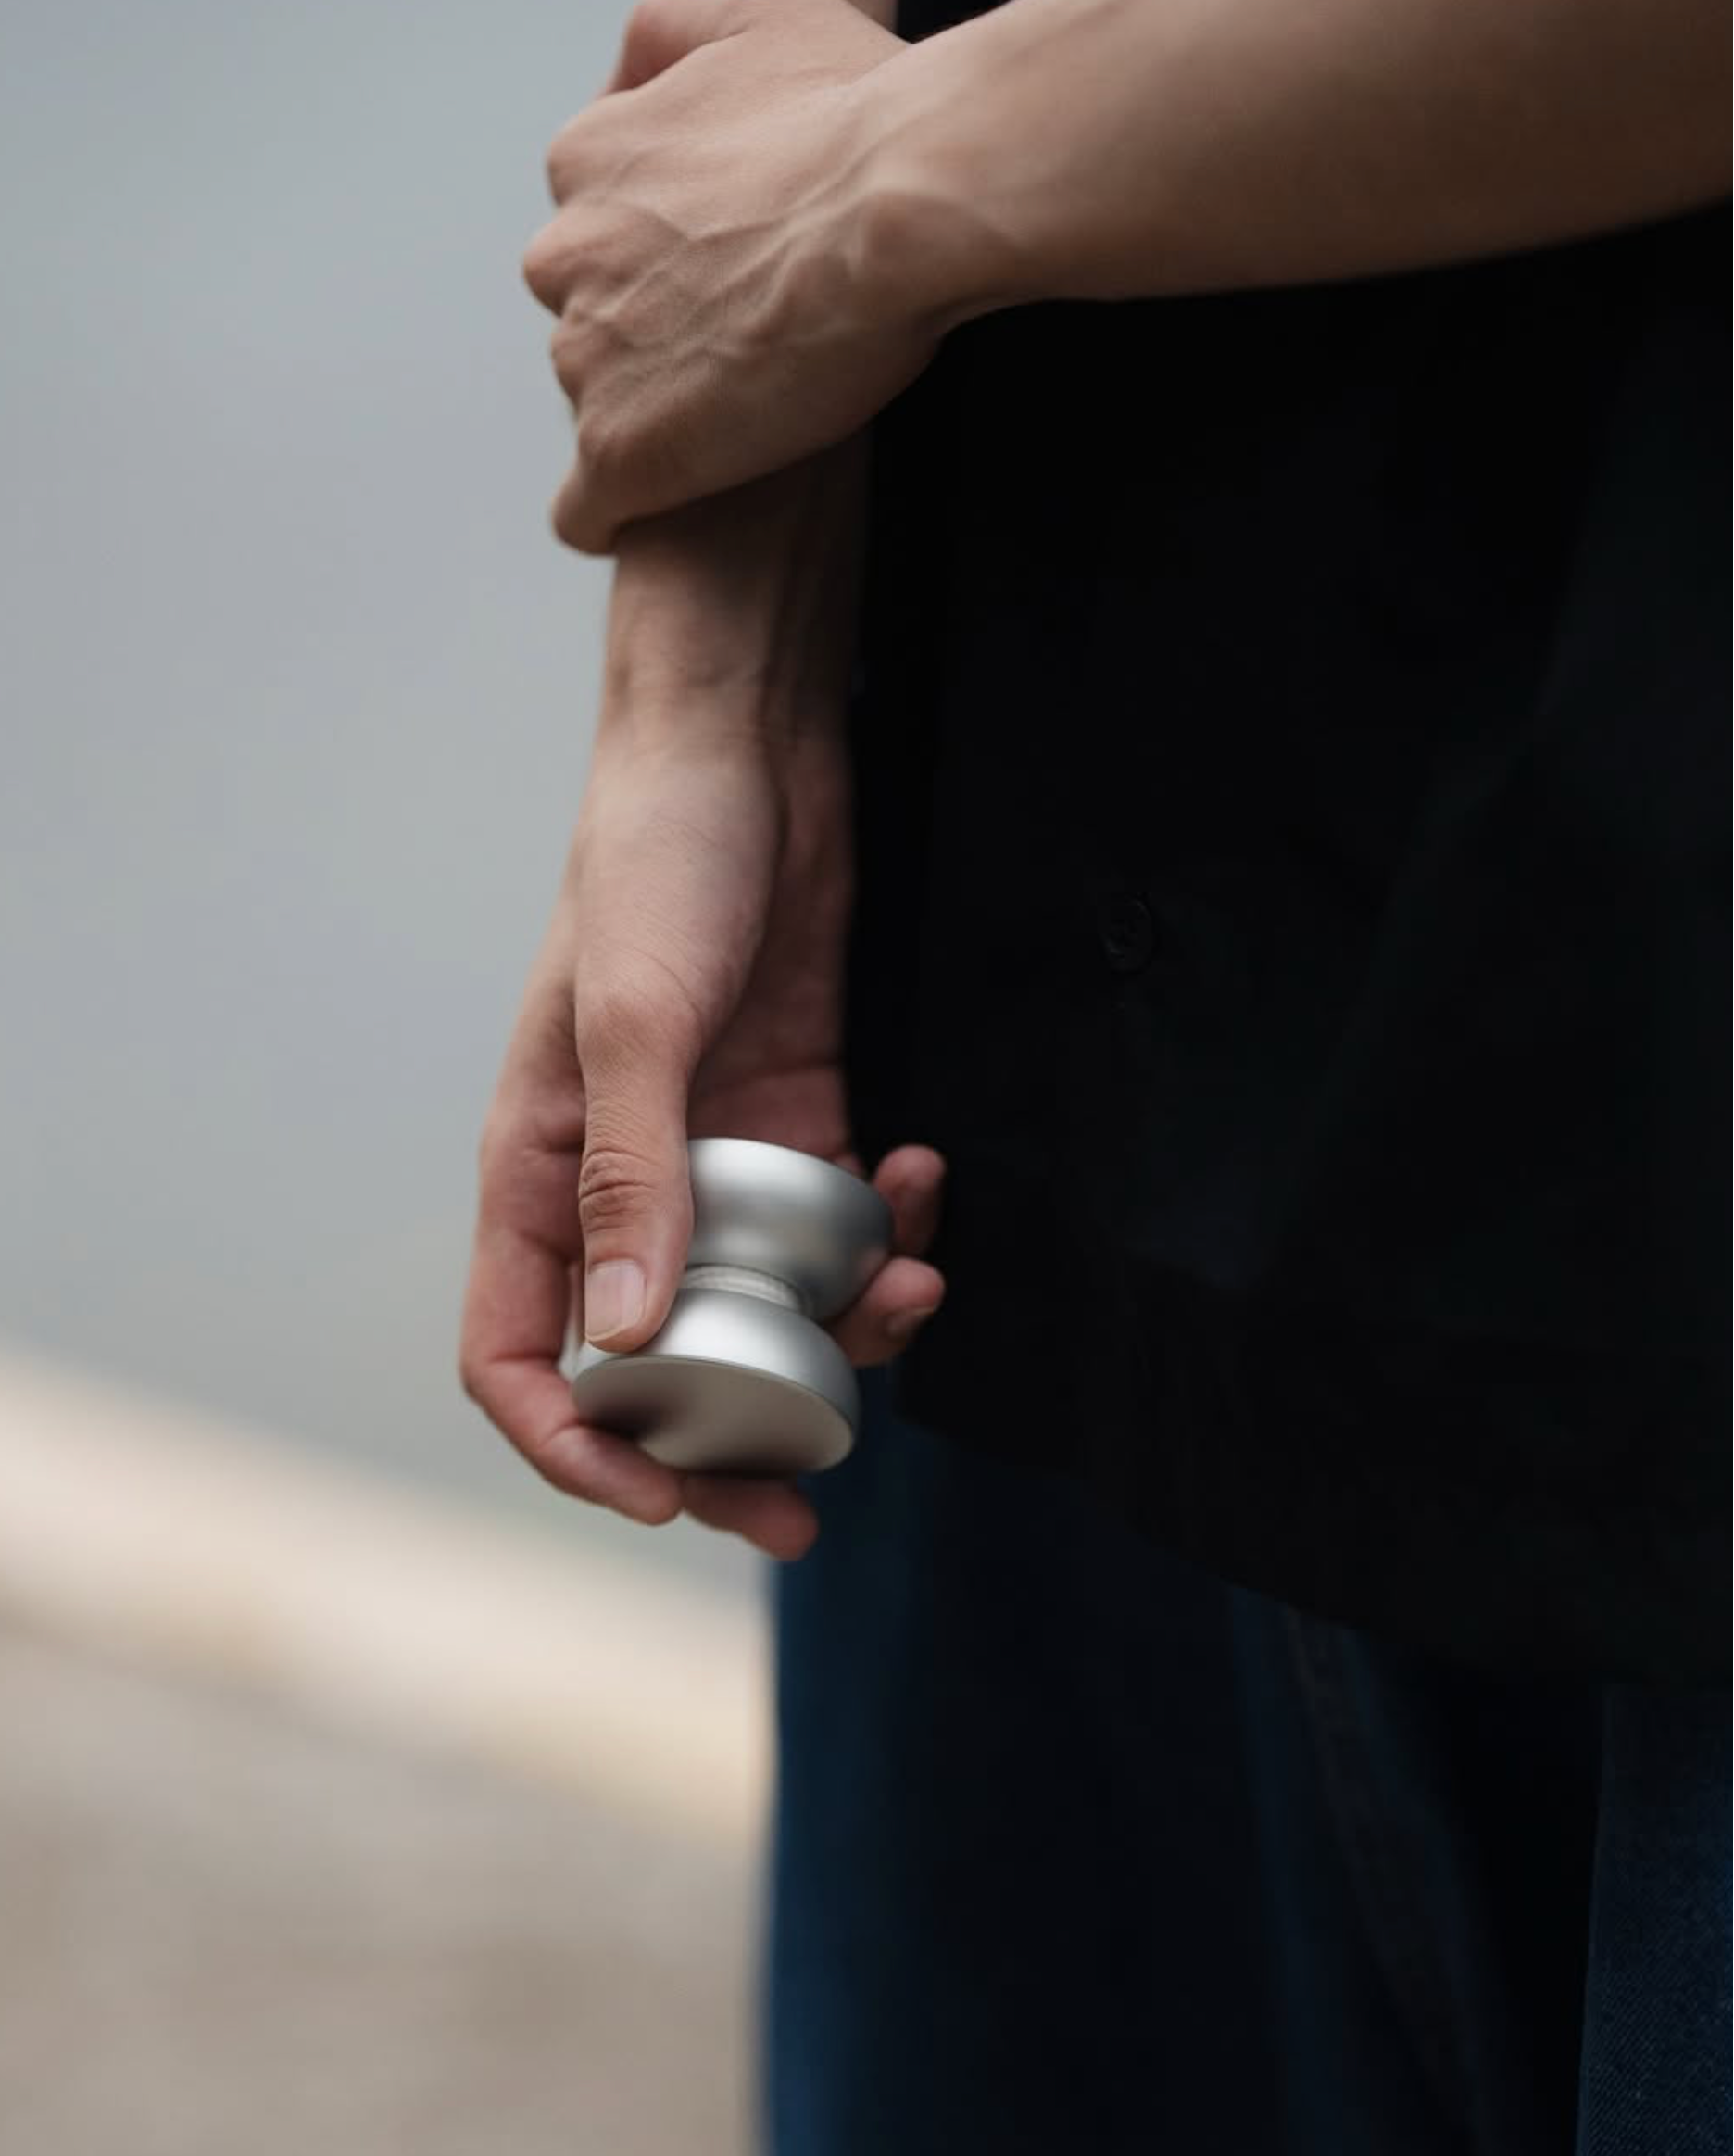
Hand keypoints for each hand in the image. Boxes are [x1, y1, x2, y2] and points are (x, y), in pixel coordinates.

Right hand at [459, 553, 943, 1556]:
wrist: (748, 751)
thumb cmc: (657, 864)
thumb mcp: (634, 1018)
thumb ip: (630, 1177)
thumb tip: (623, 1340)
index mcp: (542, 1173)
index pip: (520, 1354)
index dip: (575, 1447)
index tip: (662, 1498)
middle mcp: (623, 1186)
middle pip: (656, 1365)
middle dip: (728, 1445)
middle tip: (803, 1507)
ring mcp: (715, 1161)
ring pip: (769, 1305)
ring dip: (844, 1329)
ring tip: (913, 1291)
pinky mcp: (797, 1121)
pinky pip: (840, 1223)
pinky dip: (888, 1227)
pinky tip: (920, 1173)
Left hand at [523, 0, 942, 550]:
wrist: (903, 212)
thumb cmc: (856, 117)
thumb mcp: (758, 17)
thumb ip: (679, 34)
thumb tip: (643, 58)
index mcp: (589, 159)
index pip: (591, 225)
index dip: (665, 259)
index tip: (724, 278)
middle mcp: (565, 257)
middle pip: (586, 319)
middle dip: (650, 340)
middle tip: (745, 351)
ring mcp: (587, 361)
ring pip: (598, 407)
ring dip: (658, 418)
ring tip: (741, 427)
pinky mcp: (622, 452)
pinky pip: (587, 510)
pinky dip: (621, 515)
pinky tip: (661, 511)